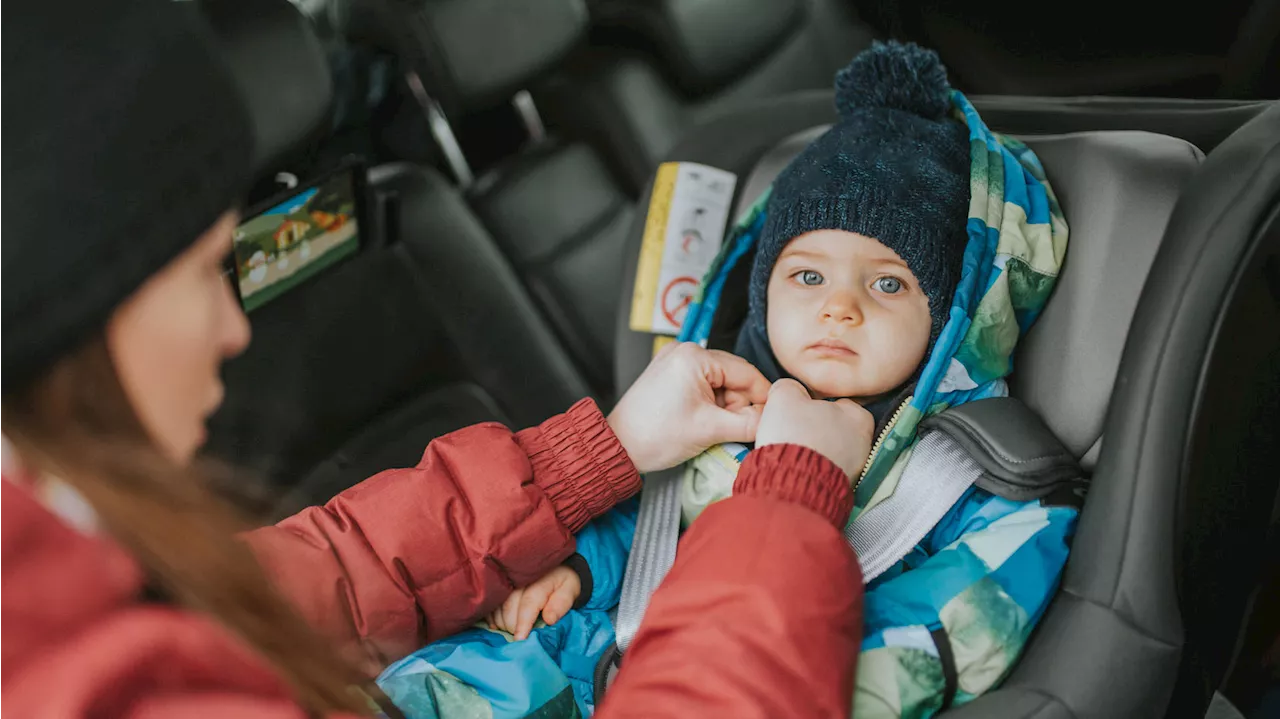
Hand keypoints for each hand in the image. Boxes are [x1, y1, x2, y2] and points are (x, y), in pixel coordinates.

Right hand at [487, 565, 580, 640]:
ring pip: (497, 606)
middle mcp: (519, 578)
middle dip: (512, 626)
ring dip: (502, 623)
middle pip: (509, 606)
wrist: (552, 567)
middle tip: (520, 637)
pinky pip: (490, 604)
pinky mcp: (498, 585)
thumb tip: (549, 620)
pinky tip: (499, 624)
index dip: (523, 623)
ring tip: (512, 630)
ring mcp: (506, 580)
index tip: (520, 640)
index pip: (529, 603)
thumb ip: (561, 604)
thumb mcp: (570, 590)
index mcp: (540, 580)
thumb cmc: (562, 583)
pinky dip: (493, 617)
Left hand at [608, 343, 771, 472]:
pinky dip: (709, 404)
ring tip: (709, 428)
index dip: (763, 398)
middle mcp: (685, 350)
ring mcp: (675, 361)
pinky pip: (703, 385)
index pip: (746, 373)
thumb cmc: (656, 436)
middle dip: (737, 405)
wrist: (617, 447)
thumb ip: (748, 423)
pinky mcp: (670, 373)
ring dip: (724, 407)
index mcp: (695, 356)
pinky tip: (700, 421)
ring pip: (720, 383)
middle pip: (734, 377)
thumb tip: (773, 418)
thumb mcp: (709, 430)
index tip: (772, 417)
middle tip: (727, 430)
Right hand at [754, 379, 875, 479]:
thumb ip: (789, 387)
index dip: (815, 405)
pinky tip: (792, 468)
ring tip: (788, 451)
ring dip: (812, 451)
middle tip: (791, 431)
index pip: (839, 403)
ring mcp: (854, 470)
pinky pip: (823, 472)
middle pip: (834, 429)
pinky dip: (810, 469)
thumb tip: (789, 390)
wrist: (793, 484)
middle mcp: (863, 444)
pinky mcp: (839, 490)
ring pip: (829, 452)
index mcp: (858, 417)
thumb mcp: (784, 397)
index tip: (798, 411)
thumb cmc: (794, 434)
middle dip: (815, 430)